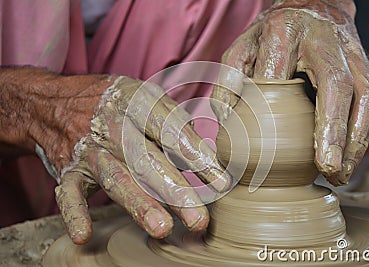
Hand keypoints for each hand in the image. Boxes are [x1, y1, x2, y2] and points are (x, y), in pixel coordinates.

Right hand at [0, 68, 230, 243]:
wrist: (57, 103)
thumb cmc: (114, 103)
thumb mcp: (145, 96)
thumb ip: (174, 123)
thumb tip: (206, 156)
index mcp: (135, 102)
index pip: (169, 129)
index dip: (194, 154)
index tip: (220, 181)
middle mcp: (112, 126)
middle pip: (147, 159)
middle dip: (174, 190)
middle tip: (198, 218)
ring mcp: (90, 150)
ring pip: (116, 178)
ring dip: (138, 203)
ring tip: (162, 228)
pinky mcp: (69, 169)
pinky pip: (68, 192)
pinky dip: (74, 213)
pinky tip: (84, 235)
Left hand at [211, 0, 368, 185]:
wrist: (310, 6)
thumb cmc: (269, 36)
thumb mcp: (240, 49)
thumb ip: (228, 82)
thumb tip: (227, 123)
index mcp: (283, 31)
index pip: (279, 71)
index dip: (278, 109)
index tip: (271, 144)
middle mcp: (322, 39)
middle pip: (334, 84)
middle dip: (332, 128)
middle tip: (327, 167)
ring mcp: (349, 51)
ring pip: (362, 96)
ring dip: (354, 139)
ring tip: (340, 173)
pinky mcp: (365, 64)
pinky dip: (362, 133)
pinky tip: (349, 159)